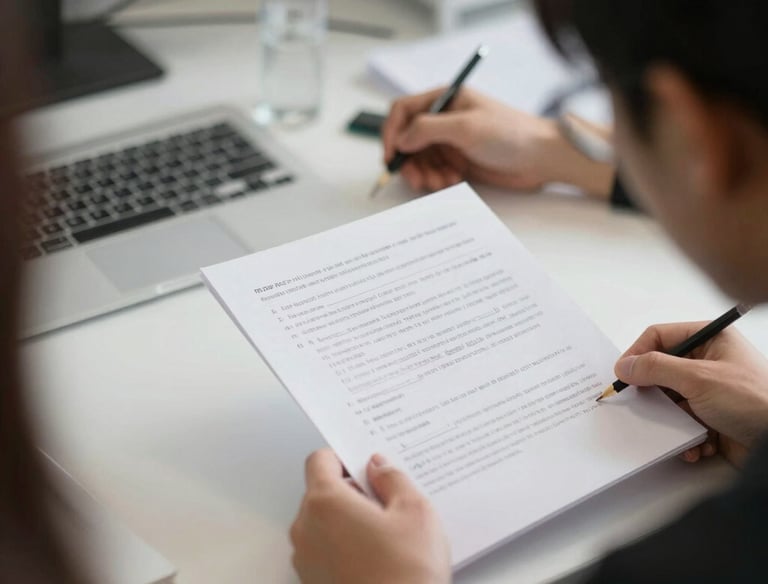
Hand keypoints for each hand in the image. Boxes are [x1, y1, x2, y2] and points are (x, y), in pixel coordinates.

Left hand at [290, 449, 450, 583]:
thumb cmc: (407, 573)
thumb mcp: (415, 511)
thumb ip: (392, 478)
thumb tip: (378, 466)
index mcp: (325, 502)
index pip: (319, 460)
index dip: (343, 457)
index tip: (366, 465)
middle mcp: (306, 528)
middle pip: (320, 491)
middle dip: (351, 491)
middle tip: (387, 501)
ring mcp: (306, 559)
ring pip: (323, 522)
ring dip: (348, 520)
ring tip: (387, 535)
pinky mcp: (314, 583)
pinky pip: (325, 550)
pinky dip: (345, 546)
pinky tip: (378, 558)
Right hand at [382, 87, 613, 195]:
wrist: (541, 158)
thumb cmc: (510, 133)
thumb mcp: (466, 127)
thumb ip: (427, 129)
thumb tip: (399, 139)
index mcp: (444, 99)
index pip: (402, 111)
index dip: (391, 133)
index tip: (392, 156)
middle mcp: (443, 119)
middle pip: (406, 140)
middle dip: (409, 162)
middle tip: (418, 179)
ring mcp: (450, 141)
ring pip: (419, 160)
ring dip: (424, 174)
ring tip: (442, 182)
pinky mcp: (457, 161)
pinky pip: (433, 172)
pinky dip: (436, 180)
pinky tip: (453, 182)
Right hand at [615, 322, 767, 465]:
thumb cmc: (755, 401)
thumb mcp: (699, 378)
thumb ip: (656, 368)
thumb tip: (625, 365)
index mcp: (710, 339)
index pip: (659, 336)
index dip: (637, 353)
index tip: (623, 374)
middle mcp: (709, 361)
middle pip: (661, 369)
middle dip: (653, 392)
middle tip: (641, 404)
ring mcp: (711, 390)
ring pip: (670, 400)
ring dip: (671, 419)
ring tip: (681, 428)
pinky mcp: (713, 416)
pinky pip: (684, 422)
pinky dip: (686, 436)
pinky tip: (700, 444)